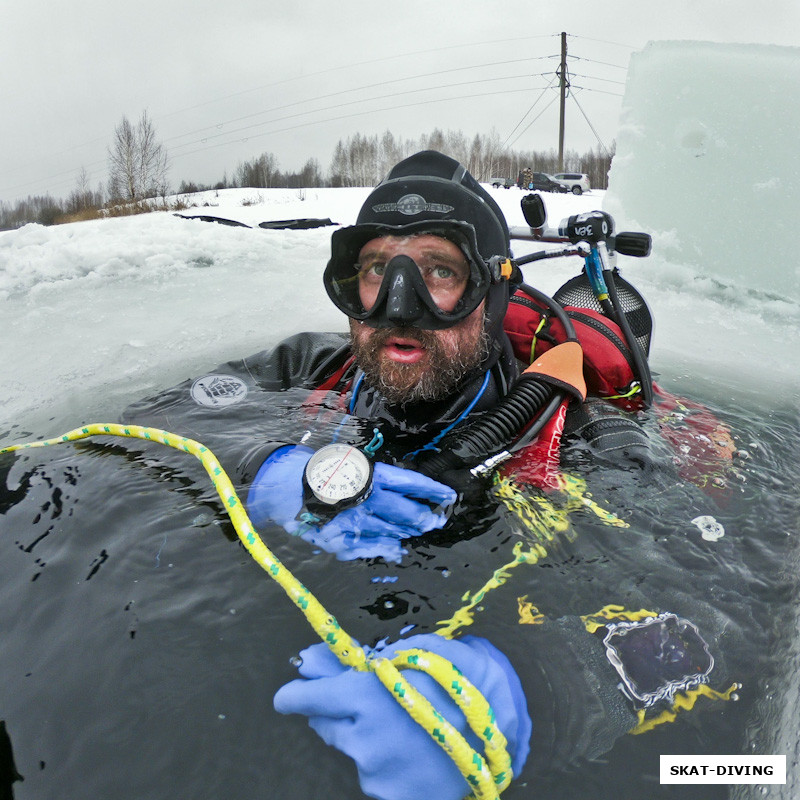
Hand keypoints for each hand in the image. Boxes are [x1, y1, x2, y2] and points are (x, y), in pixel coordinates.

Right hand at [246, 446, 456, 561]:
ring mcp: (352, 523)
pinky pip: (369, 549)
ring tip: (416, 531)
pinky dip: (384, 550)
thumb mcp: (352, 466)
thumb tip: (405, 494)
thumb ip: (378, 482)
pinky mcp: (339, 541)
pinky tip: (395, 549)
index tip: (449, 496)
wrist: (283, 485)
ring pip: (391, 532)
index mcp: (368, 476)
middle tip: (435, 520)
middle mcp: (364, 500)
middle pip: (405, 513)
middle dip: (424, 518)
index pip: (410, 484)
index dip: (432, 491)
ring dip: (406, 533)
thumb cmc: (321, 472)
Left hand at [273, 633, 530, 799]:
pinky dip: (385, 763)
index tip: (289, 694)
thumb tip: (325, 663)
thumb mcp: (417, 651)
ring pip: (351, 750)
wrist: (507, 730)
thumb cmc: (461, 677)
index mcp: (364, 695)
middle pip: (323, 724)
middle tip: (365, 701)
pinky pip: (374, 776)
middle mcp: (362, 738)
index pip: (304, 698)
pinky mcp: (393, 798)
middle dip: (335, 711)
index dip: (295, 693)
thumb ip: (368, 658)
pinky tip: (414, 751)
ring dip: (362, 737)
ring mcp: (377, 774)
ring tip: (404, 726)